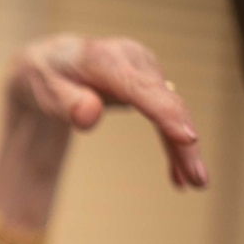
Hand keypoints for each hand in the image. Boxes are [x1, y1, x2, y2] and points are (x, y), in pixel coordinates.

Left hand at [7, 34, 207, 188]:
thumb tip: (89, 116)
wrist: (50, 64)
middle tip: (198, 179)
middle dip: (184, 142)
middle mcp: (134, 61)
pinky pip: (165, 117)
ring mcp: (145, 73)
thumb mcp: (46, 90)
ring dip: (184, 149)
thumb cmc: (45, 77)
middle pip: (167, 104)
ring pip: (172, 113)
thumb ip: (67, 103)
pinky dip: (172, 144)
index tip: (187, 139)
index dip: (167, 115)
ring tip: (194, 183)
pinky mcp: (148, 86)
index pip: (142, 89)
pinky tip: (176, 175)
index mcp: (108, 60)